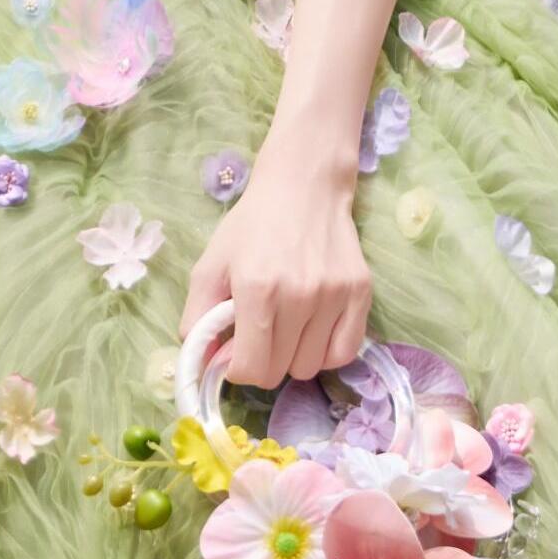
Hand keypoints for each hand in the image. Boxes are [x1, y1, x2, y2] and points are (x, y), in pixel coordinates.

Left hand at [181, 151, 372, 387]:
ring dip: (293, 357)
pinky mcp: (361, 292)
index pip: (250, 368)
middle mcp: (299, 296)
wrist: (303, 186)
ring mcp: (334, 296)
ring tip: (287, 326)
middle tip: (259, 335)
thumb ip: (196, 319)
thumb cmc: (252, 226)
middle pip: (279, 372)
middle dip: (262, 361)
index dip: (236, 369)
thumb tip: (203, 365)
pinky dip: (326, 352)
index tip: (234, 351)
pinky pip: (344, 352)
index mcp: (257, 290)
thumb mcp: (210, 265)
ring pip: (310, 367)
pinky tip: (313, 330)